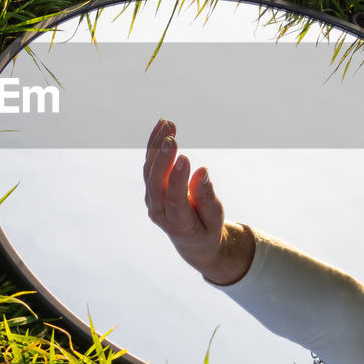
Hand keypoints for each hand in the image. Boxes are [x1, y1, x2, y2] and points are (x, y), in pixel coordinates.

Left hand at [142, 118, 252, 284]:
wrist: (193, 240)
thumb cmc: (208, 227)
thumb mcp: (214, 217)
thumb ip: (206, 197)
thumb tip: (201, 171)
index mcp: (178, 223)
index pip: (174, 199)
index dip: (178, 179)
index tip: (185, 157)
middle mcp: (159, 211)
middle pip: (155, 184)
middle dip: (162, 159)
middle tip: (171, 138)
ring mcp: (151, 199)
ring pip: (149, 170)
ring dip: (157, 145)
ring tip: (169, 124)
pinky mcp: (151, 187)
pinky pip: (149, 163)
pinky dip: (154, 143)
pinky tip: (163, 125)